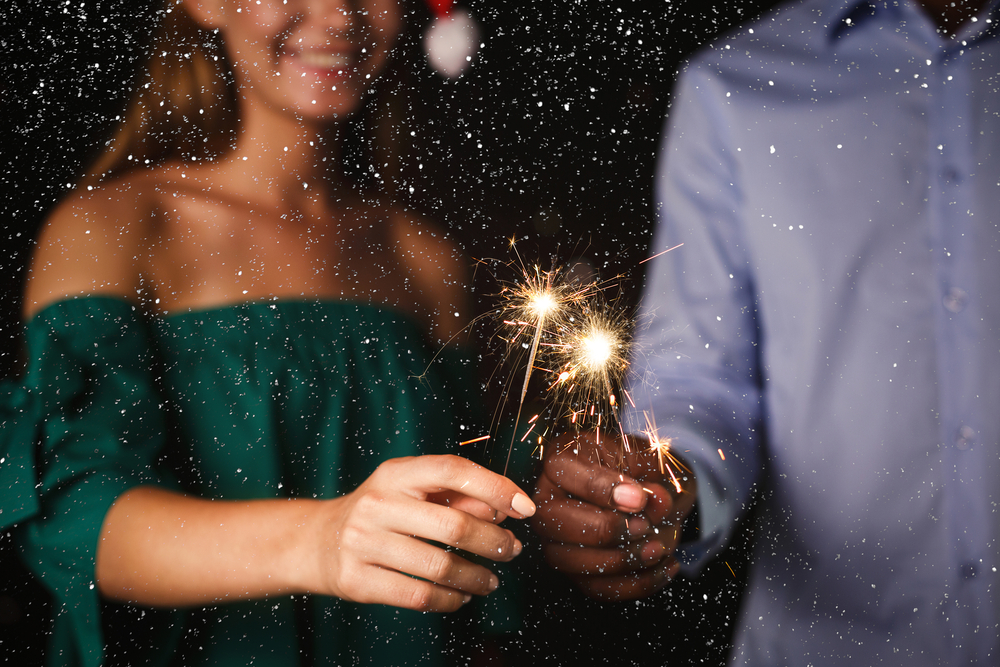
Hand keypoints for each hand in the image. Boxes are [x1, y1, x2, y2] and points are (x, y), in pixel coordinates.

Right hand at [310, 454, 535, 611]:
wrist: (315, 541)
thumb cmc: (379, 512)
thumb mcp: (411, 491)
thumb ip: (456, 496)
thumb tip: (505, 507)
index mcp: (396, 474)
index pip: (452, 470)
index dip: (495, 487)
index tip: (525, 508)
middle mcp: (377, 504)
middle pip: (452, 524)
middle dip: (493, 541)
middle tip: (511, 550)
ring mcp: (363, 543)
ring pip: (438, 566)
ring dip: (476, 576)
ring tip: (492, 580)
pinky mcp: (358, 580)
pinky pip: (417, 595)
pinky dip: (449, 599)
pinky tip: (461, 596)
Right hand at [532, 431, 695, 599]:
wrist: (652, 495)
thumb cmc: (644, 471)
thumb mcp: (654, 464)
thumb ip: (655, 478)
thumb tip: (658, 503)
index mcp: (562, 459)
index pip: (563, 470)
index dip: (601, 489)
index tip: (639, 499)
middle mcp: (547, 498)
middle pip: (553, 520)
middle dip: (604, 529)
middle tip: (644, 527)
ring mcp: (555, 537)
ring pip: (569, 560)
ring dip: (620, 561)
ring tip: (658, 549)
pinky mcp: (575, 569)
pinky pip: (595, 587)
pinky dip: (634, 584)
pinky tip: (665, 567)